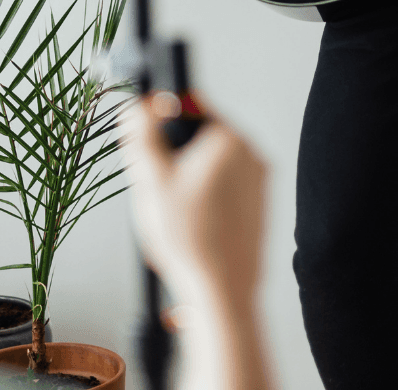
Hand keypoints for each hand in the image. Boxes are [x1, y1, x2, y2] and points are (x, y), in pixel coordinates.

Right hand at [118, 96, 266, 309]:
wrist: (222, 291)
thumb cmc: (191, 242)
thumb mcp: (152, 182)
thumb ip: (143, 135)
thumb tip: (138, 106)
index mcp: (230, 139)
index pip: (191, 105)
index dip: (162, 122)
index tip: (147, 142)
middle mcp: (252, 153)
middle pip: (200, 137)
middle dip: (174, 157)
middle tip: (157, 188)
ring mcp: (259, 179)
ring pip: (212, 163)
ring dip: (190, 179)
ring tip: (175, 213)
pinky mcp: (259, 203)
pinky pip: (226, 186)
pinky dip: (208, 197)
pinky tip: (193, 224)